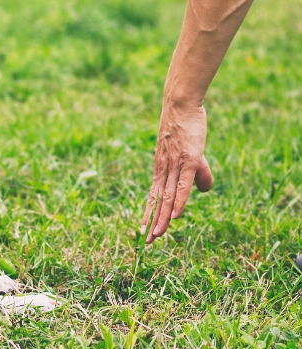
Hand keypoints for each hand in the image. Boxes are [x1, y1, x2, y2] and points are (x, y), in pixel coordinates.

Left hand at [142, 104, 213, 242]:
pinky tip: (176, 216)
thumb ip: (198, 174)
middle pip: (158, 201)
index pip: (154, 196)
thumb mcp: (192, 155)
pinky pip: (182, 185)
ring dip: (162, 217)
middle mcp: (164, 170)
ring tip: (157, 235)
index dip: (149, 214)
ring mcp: (175, 165)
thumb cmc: (186, 129)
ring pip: (168, 196)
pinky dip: (178, 201)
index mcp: (161, 169)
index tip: (143, 231)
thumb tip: (204, 192)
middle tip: (146, 242)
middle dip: (152, 222)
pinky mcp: (188, 160)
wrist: (180, 105)